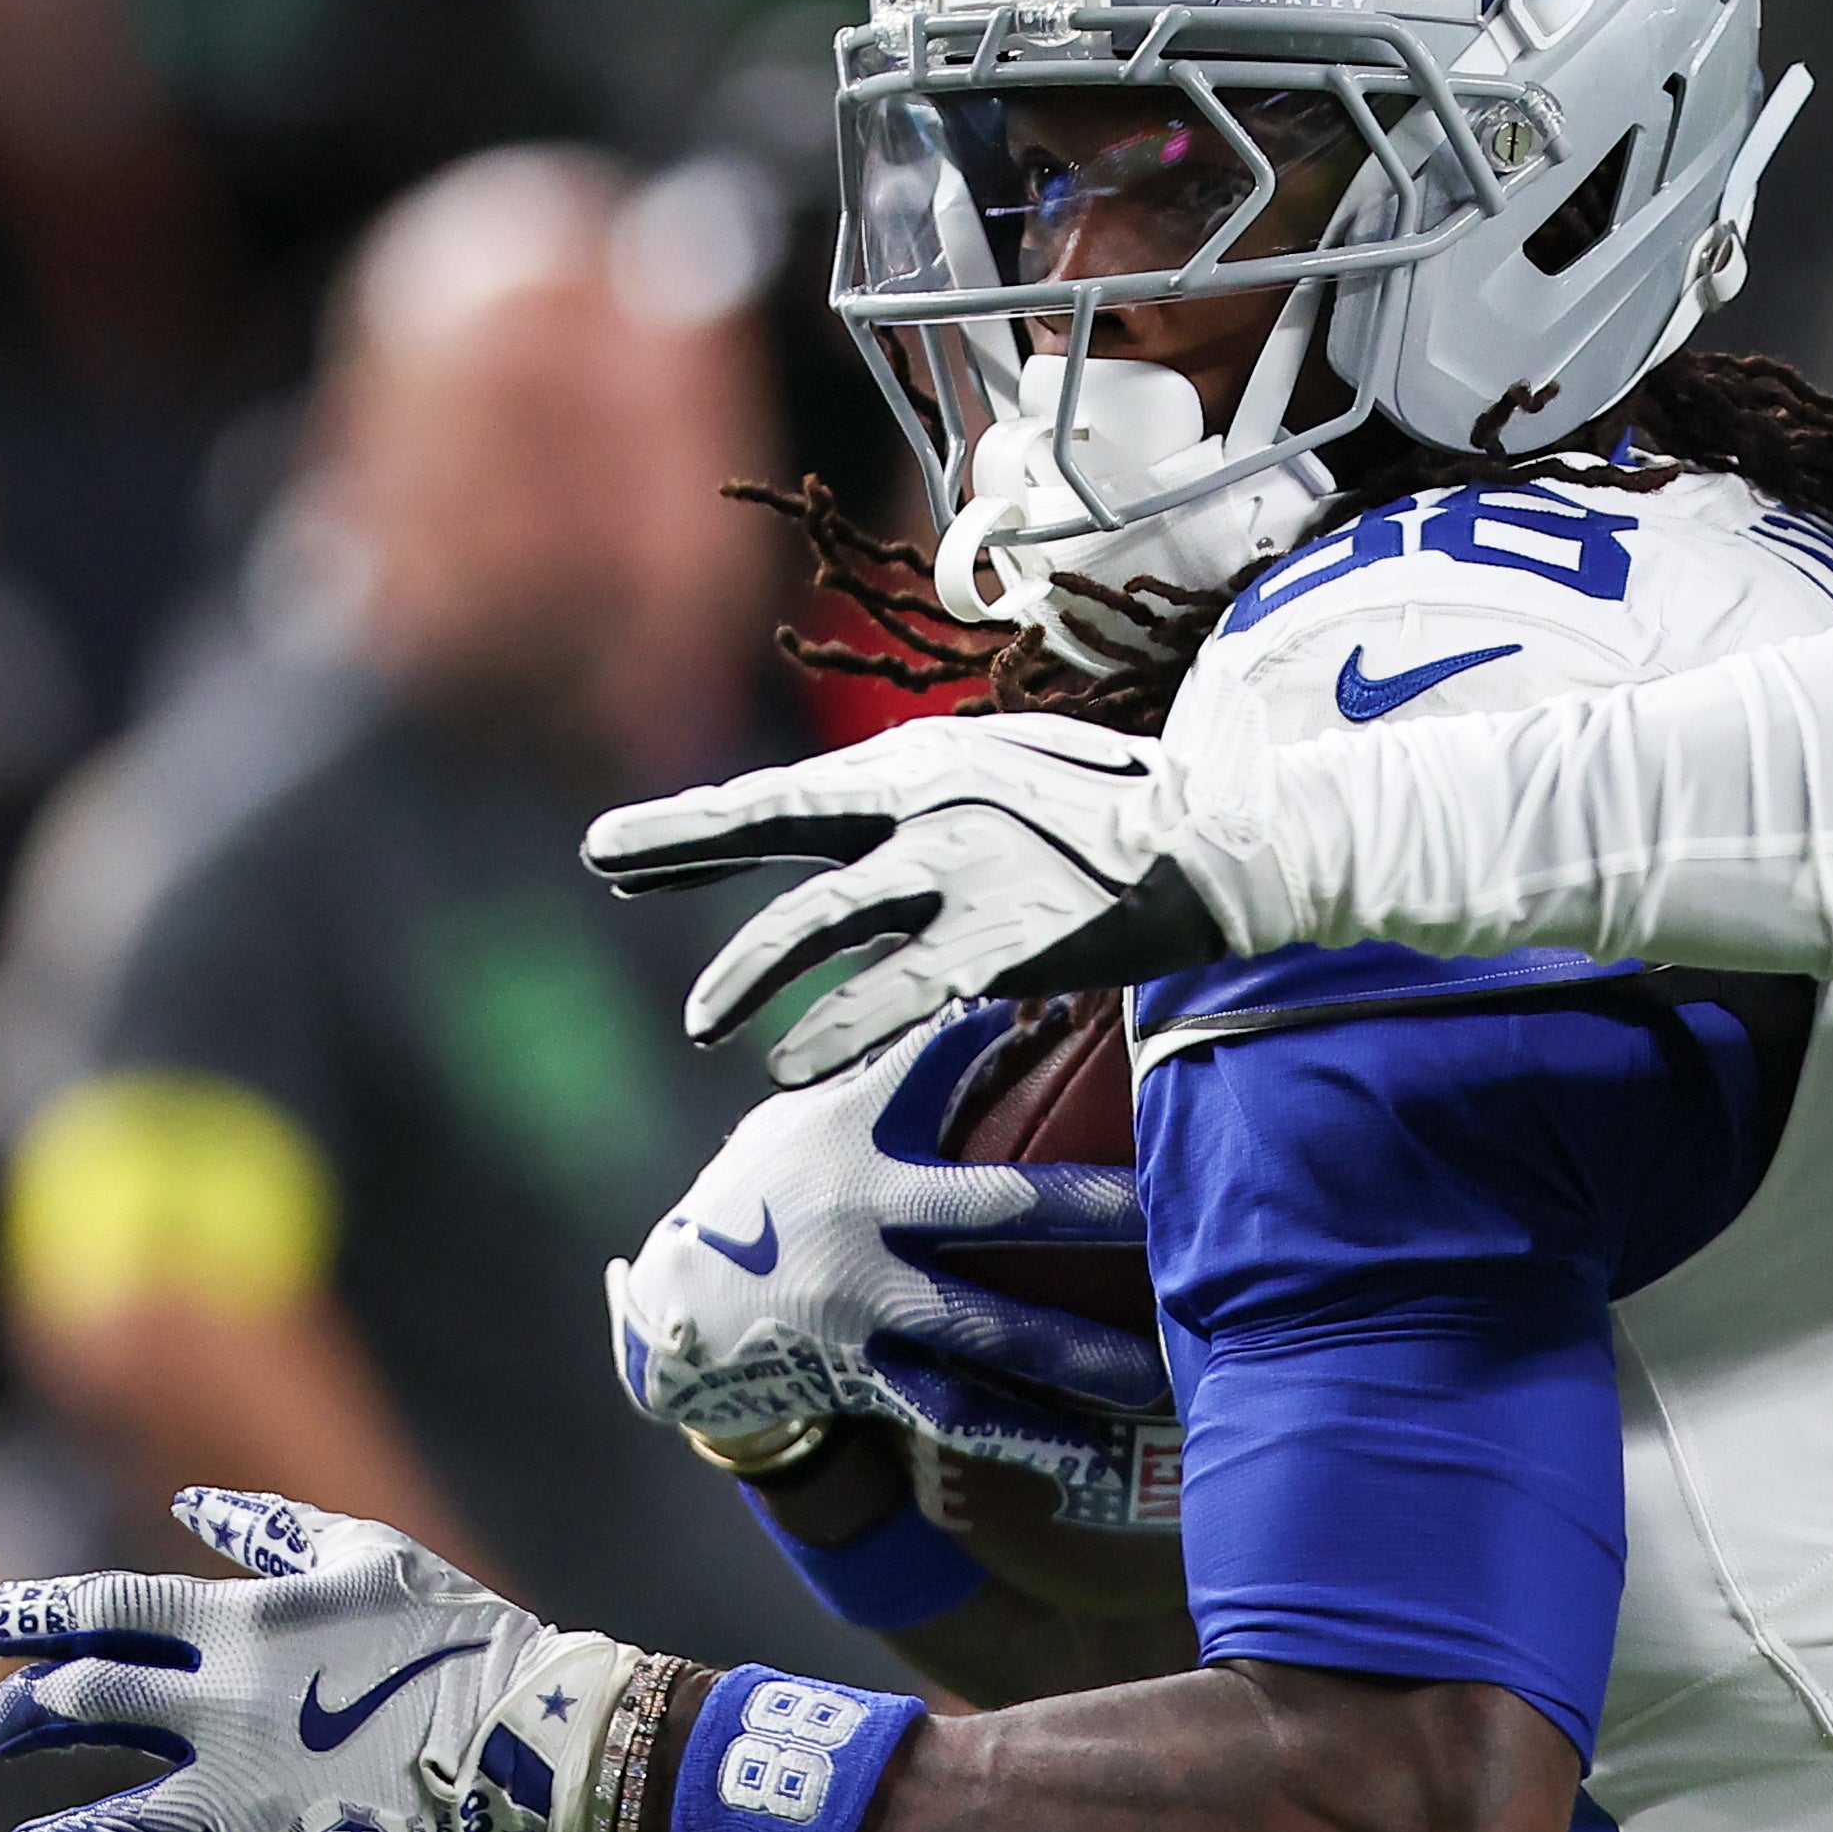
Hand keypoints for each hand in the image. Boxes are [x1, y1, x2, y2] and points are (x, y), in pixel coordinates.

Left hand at [0, 1490, 638, 1831]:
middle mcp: (219, 1711)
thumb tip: (190, 1502)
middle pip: (79, 1708)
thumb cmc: (461, 1631)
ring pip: (107, 1827)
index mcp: (240, 1626)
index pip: (102, 1612)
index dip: (32, 1614)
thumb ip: (272, 1527)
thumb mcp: (371, 1553)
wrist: (537, 1737)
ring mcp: (241, 1800)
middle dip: (19, 1716)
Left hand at [582, 717, 1231, 1084]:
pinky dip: (842, 1022)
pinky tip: (786, 1062)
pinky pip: (907, 985)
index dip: (695, 827)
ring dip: (754, 966)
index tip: (612, 851)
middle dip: (684, 840)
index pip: (786, 798)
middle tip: (601, 859)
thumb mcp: (1008, 794)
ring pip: (829, 910)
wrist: (1231, 839)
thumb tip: (862, 871)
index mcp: (926, 769)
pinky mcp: (1014, 929)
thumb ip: (927, 828)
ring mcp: (970, 863)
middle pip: (784, 820)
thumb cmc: (1120, 825)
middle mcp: (934, 801)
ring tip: (702, 1023)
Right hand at [605, 1002, 1179, 1524]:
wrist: (673, 1317)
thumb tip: (994, 1008)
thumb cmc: (761, 1197)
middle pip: (994, 1206)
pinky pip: (954, 1412)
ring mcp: (864, 1307)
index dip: (994, 1037)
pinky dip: (1021, 1436)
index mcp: (851, 1144)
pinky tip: (1087, 1455)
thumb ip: (891, 1081)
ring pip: (984, 1329)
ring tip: (1156, 1370)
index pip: (930, 1073)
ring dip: (1073, 1352)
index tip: (1078, 1003)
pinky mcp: (864, 1376)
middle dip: (1085, 1206)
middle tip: (1167, 1209)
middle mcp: (862, 1223)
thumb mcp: (805, 1124)